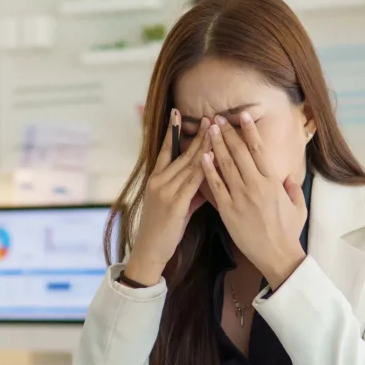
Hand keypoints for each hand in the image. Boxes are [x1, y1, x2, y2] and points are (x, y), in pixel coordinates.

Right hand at [125, 109, 211, 285]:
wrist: (150, 251)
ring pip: (188, 164)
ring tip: (215, 130)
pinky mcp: (174, 204)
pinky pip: (192, 182)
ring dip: (204, 146)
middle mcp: (158, 181)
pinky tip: (213, 157)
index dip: (171, 131)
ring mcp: (165, 191)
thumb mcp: (176, 206)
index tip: (177, 114)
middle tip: (209, 117)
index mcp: (155, 179)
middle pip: (181, 153)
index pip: (164, 150)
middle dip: (197, 135)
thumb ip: (190, 191)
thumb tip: (206, 181)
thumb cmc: (164, 230)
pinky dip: (204, 168)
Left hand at [201, 112, 306, 289]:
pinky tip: (202, 156)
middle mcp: (256, 184)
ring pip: (226, 164)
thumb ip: (292, 188)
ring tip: (208, 129)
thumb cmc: (288, 232)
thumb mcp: (298, 206)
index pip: (258, 149)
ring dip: (216, 145)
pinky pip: (215, 186)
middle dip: (227, 133)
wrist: (276, 255)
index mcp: (273, 181)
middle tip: (217, 118)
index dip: (249, 130)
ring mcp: (240, 197)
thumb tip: (287, 177)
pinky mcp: (228, 210)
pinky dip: (208, 170)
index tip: (241, 115)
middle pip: (238, 152)